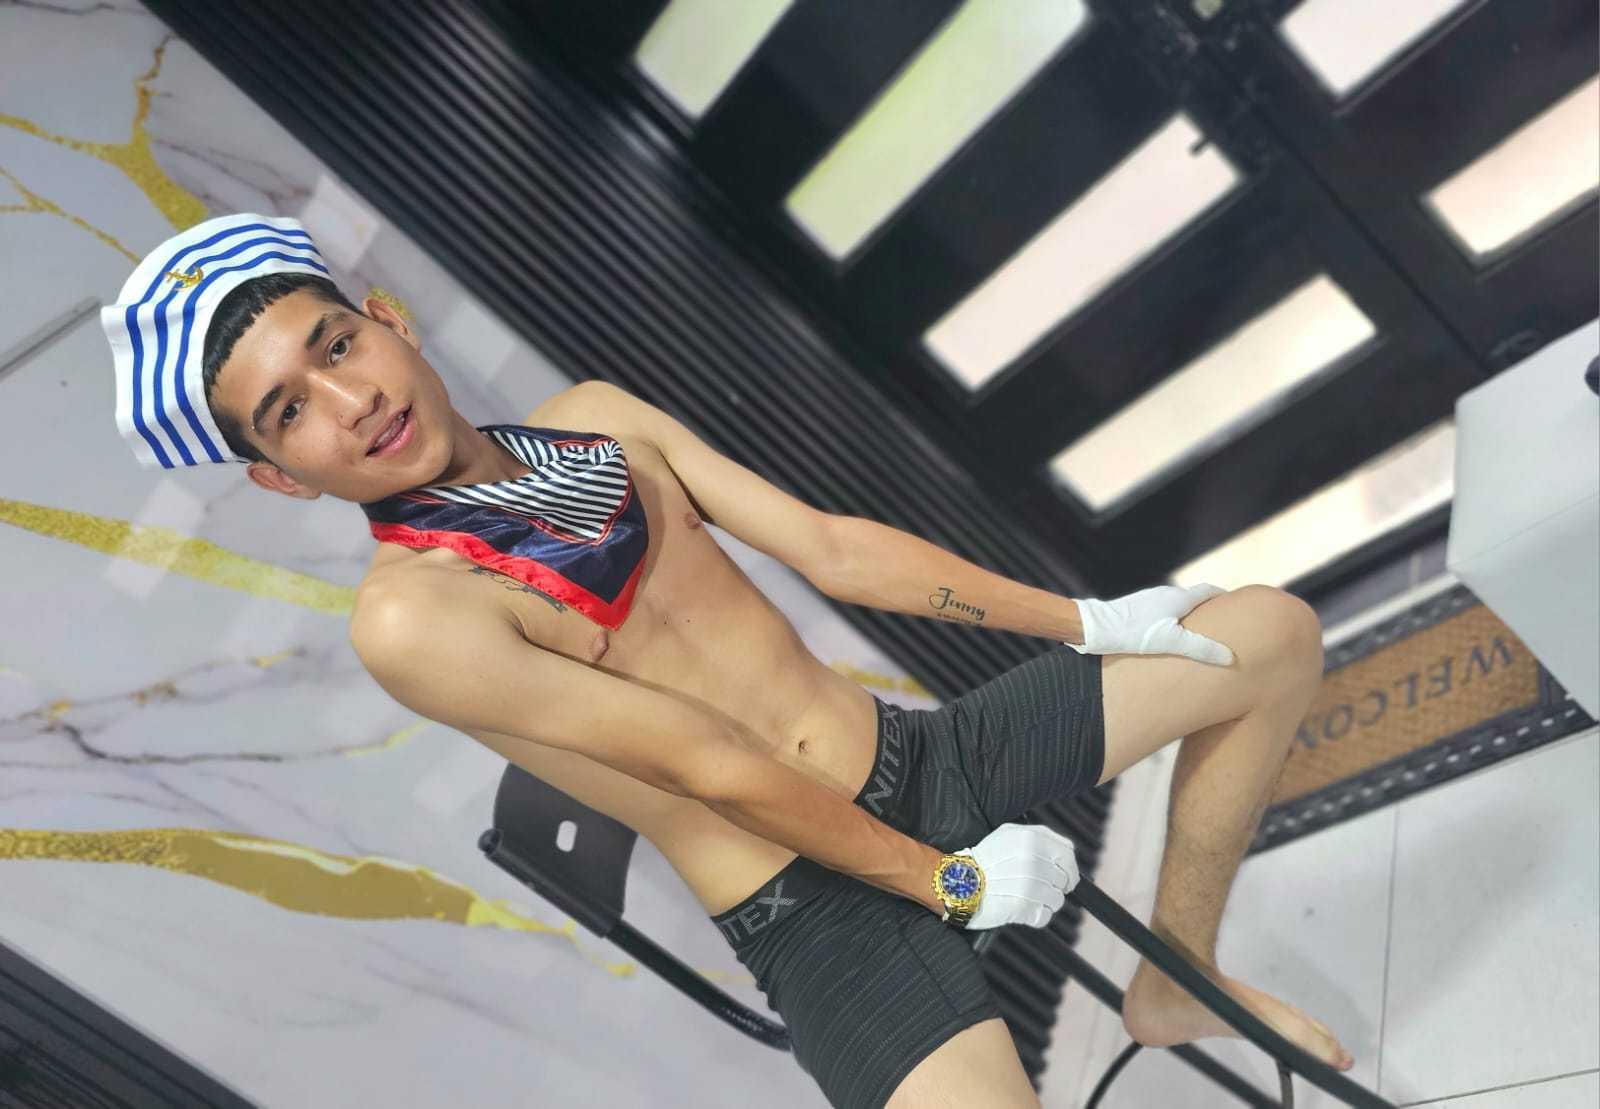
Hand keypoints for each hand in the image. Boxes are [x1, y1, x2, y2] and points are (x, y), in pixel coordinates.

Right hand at [947, 823, 1079, 930]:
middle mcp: (1033, 859)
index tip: (1064, 877)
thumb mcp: (1008, 835)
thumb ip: (1039, 837)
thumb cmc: (982, 860)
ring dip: (1044, 902)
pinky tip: (1022, 909)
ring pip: (1057, 900)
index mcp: (1031, 839)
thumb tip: (1066, 850)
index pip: (1068, 853)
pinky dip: (1036, 916)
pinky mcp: (1023, 906)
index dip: (1069, 868)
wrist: (957, 882)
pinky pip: (1044, 916)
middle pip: (1064, 879)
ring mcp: (1029, 884)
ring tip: (1026, 898)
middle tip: (1036, 888)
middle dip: (1054, 886)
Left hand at [1066, 583, 1234, 665]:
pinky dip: (1173, 621)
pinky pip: (1162, 612)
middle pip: (1194, 597)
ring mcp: (1148, 600)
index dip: (1224, 597)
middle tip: (1222, 623)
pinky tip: (1167, 638)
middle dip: (1209, 608)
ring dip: (1190, 615)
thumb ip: (1201, 649)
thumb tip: (1230, 657)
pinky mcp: (1135, 609)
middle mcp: (1164, 594)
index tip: (1237, 605)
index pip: (1209, 591)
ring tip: (1197, 633)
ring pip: (1176, 605)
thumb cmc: (1132, 633)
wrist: (1093, 627)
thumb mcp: (1171, 643)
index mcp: (1178, 598)